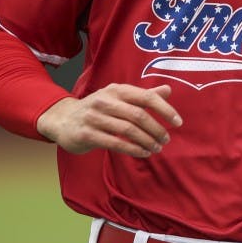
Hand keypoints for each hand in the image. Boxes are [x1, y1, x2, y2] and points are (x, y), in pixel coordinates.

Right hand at [36, 83, 182, 157]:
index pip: (146, 97)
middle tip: (166, 140)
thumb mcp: (119, 98)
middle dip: (156, 129)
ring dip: (146, 141)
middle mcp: (105, 100)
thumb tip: (168, 89)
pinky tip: (143, 153)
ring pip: (128, 130)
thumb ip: (143, 96)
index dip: (165, 109)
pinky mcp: (87, 134)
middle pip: (138, 115)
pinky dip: (132, 149)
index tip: (178, 122)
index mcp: (117, 90)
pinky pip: (115, 143)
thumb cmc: (98, 109)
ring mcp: (94, 117)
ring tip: (156, 148)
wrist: (63, 120)